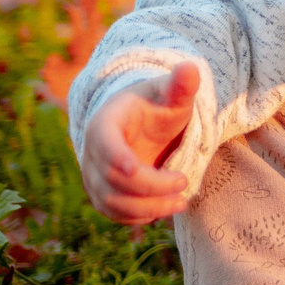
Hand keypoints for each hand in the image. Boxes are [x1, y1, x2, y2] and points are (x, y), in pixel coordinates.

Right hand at [80, 62, 201, 225]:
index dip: (117, 159)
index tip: (137, 171)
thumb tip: (191, 67)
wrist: (139, 123)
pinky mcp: (103, 194)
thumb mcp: (170, 94)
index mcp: (105, 124)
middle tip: (184, 183)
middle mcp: (93, 153)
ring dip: (147, 208)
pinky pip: (115, 213)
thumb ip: (180, 86)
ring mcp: (94, 176)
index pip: (104, 144)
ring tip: (181, 202)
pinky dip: (139, 217)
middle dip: (150, 188)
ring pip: (112, 203)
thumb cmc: (155, 105)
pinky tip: (165, 209)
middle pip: (112, 180)